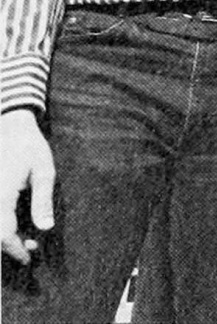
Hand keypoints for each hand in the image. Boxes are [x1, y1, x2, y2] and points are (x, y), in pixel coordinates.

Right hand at [1, 110, 54, 264]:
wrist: (9, 126)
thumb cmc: (30, 147)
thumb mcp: (44, 171)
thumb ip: (43, 201)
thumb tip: (45, 228)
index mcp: (1, 196)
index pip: (3, 234)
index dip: (15, 250)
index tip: (28, 258)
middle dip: (9, 245)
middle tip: (30, 247)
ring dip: (3, 234)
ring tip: (23, 237)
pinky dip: (0, 222)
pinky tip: (11, 223)